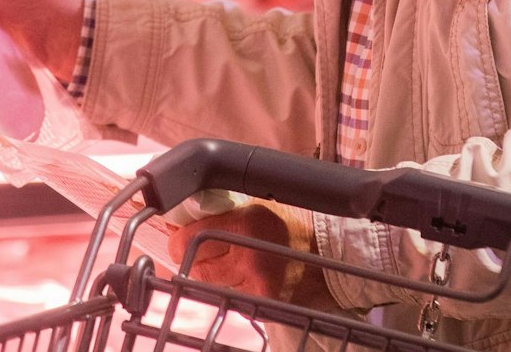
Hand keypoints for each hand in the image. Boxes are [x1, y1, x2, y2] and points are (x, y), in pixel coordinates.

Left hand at [168, 202, 334, 309]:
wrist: (331, 251)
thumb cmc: (293, 223)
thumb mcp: (256, 206)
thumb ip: (220, 214)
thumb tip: (181, 224)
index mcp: (246, 222)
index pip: (188, 239)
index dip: (178, 242)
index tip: (179, 241)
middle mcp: (249, 253)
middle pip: (197, 267)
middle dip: (200, 261)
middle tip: (215, 253)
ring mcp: (255, 283)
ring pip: (212, 286)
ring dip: (217, 278)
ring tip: (239, 264)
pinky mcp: (262, 304)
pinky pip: (232, 298)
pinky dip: (235, 291)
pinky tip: (250, 279)